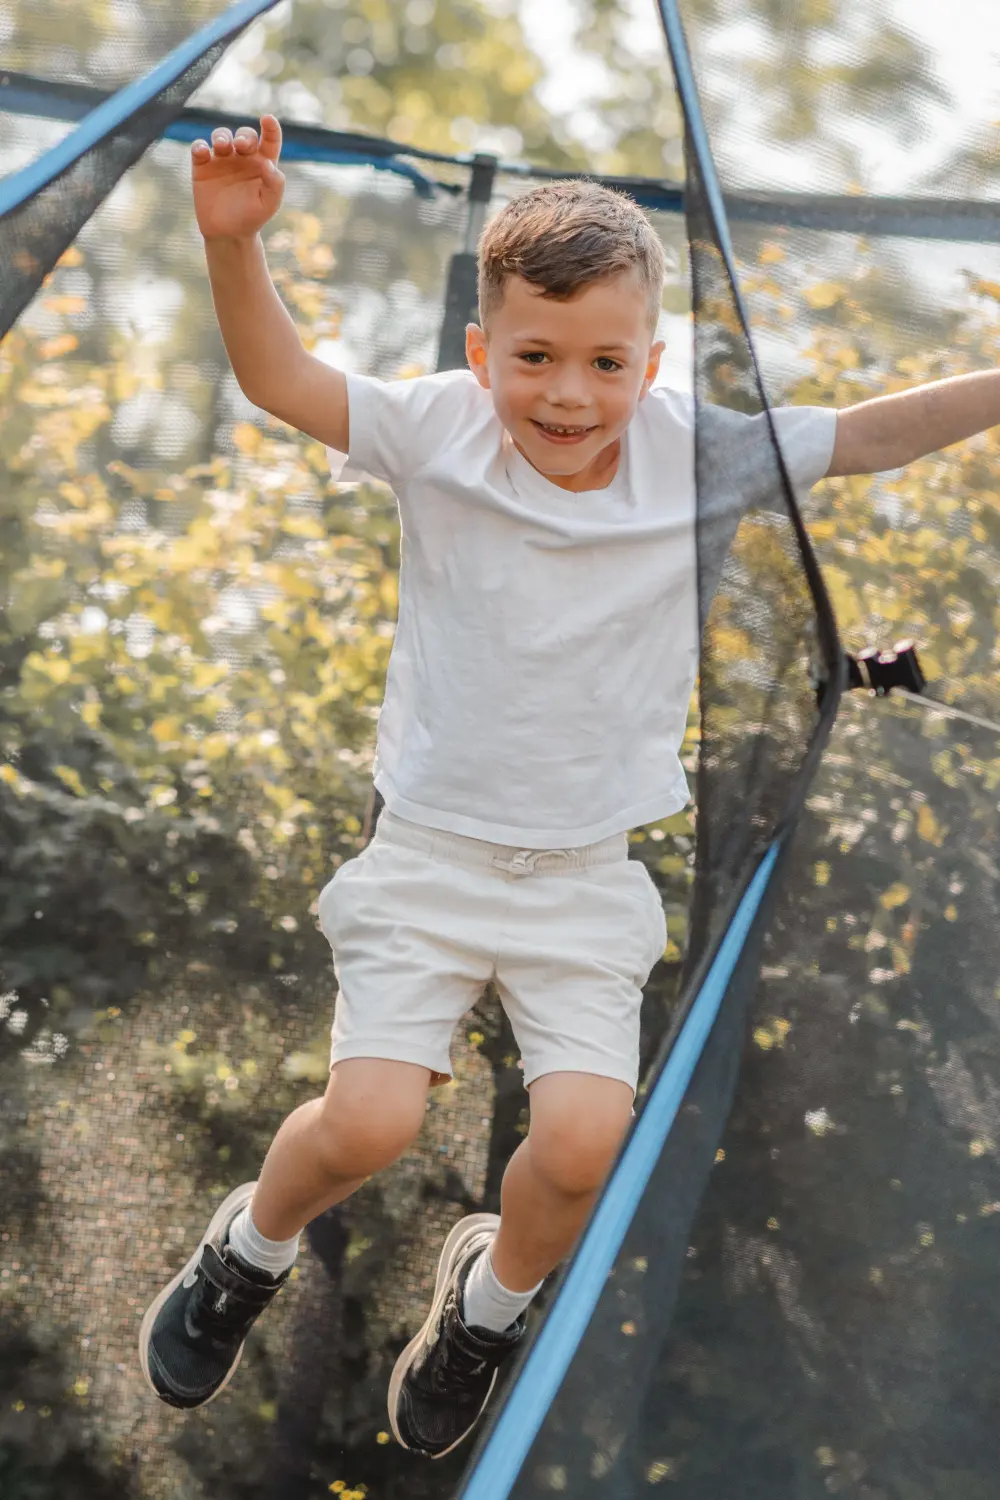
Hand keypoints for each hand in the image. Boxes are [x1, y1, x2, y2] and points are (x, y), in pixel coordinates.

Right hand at [191, 116, 284, 240]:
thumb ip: (275, 184)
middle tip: (241, 145)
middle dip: (243, 135)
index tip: (268, 119)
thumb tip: (268, 164)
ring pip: (221, 136)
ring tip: (222, 146)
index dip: (270, 127)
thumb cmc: (252, 218)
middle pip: (244, 135)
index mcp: (263, 163)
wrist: (228, 234)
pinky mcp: (202, 166)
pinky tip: (203, 152)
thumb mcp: (269, 204)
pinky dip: (199, 146)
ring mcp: (222, 160)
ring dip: (221, 136)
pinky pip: (199, 148)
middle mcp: (243, 158)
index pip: (269, 140)